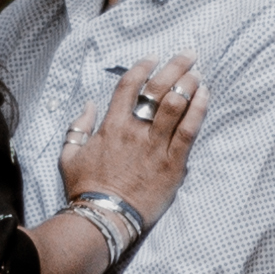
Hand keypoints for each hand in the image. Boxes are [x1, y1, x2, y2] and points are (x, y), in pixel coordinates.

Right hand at [57, 52, 201, 218]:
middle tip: (188, 55)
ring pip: (177, 105)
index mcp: (112, 126)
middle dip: (175, 66)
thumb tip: (88, 105)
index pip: (129, 85)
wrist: (103, 218)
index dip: (143, 67)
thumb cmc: (85, 190)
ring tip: (198, 72)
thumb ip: (78, 127)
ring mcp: (156, 146)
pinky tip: (206, 96)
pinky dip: (199, 110)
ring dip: (190, 84)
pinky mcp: (173, 164)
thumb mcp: (69, 155)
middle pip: (158, 88)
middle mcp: (135, 131)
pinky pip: (189, 130)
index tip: (154, 58)